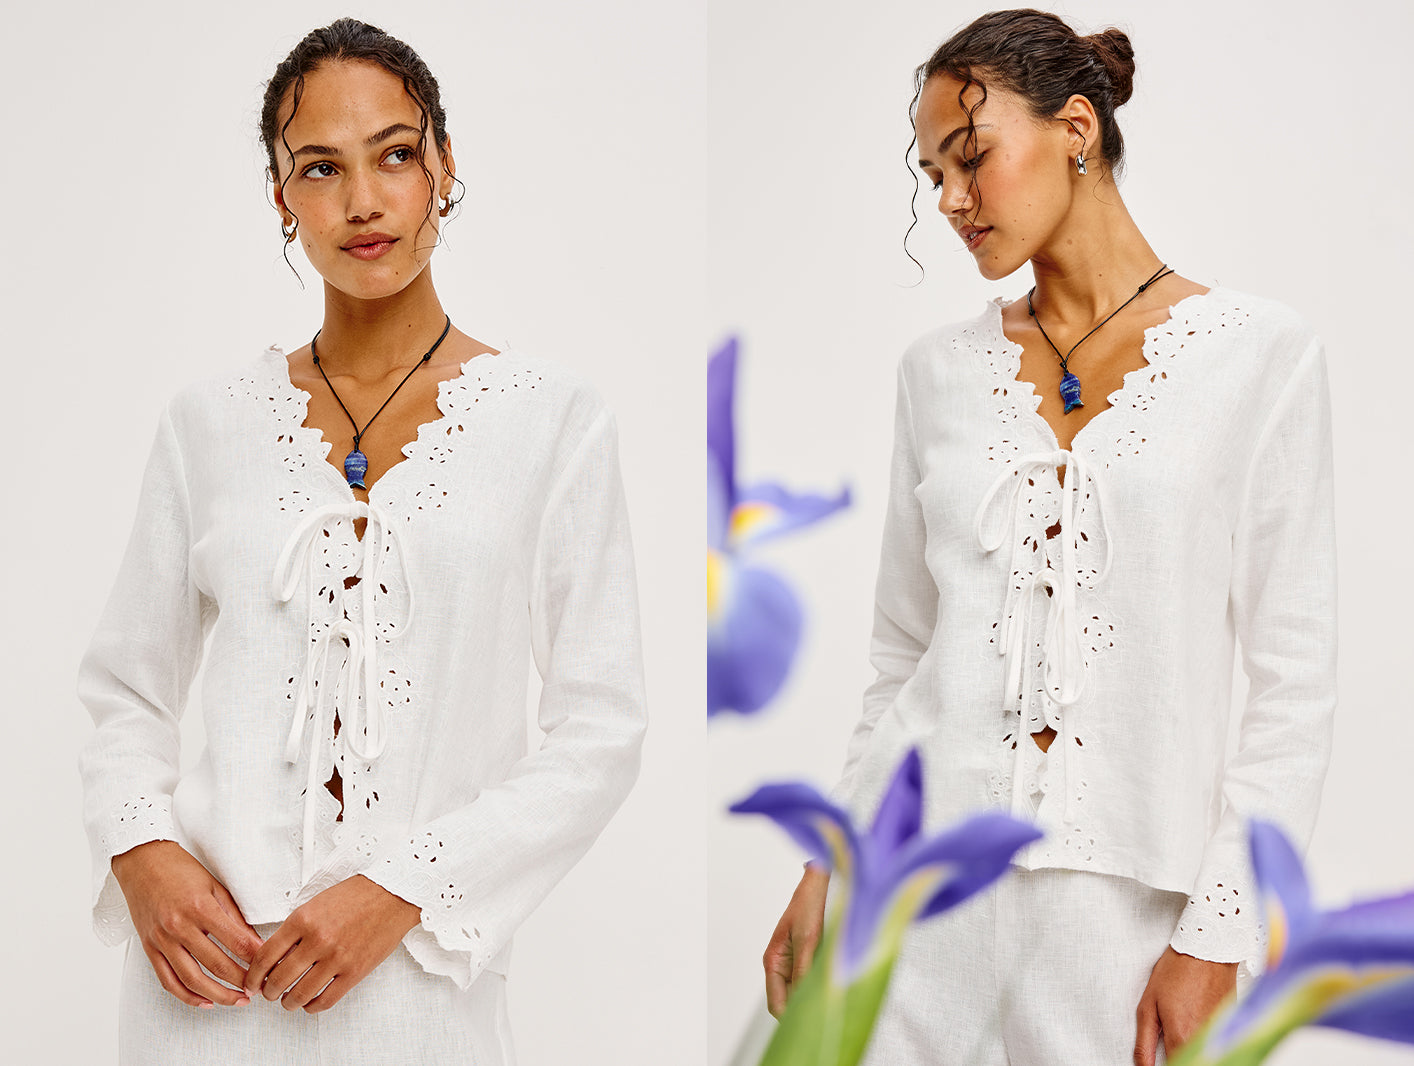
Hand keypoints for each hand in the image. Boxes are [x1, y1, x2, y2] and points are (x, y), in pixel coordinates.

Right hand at [111, 839, 263, 1008]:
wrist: (142, 862)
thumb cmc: (180, 870)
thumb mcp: (215, 887)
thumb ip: (234, 917)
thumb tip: (255, 942)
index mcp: (201, 908)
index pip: (236, 942)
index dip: (256, 959)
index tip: (270, 966)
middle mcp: (179, 926)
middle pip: (216, 965)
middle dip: (241, 981)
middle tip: (257, 988)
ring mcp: (162, 940)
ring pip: (191, 980)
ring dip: (217, 995)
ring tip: (236, 1000)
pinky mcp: (149, 948)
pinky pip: (168, 981)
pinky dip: (186, 996)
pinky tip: (204, 1001)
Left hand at [244, 874, 420, 1012]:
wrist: (393, 894)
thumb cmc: (357, 895)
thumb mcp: (316, 903)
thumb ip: (295, 928)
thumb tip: (274, 957)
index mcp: (302, 919)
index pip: (265, 957)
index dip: (253, 976)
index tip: (252, 983)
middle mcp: (317, 940)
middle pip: (278, 979)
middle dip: (269, 991)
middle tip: (269, 992)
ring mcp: (337, 958)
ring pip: (299, 995)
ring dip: (288, 1002)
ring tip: (288, 1000)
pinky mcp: (355, 971)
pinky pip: (326, 1000)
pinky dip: (312, 1007)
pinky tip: (310, 1002)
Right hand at [764, 865, 829, 1017]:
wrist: (823, 883)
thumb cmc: (810, 904)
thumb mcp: (807, 939)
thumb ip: (804, 971)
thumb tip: (805, 1001)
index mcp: (773, 961)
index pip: (777, 1004)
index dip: (790, 1019)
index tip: (808, 1028)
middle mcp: (784, 966)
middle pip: (790, 1002)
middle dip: (804, 1010)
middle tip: (824, 1019)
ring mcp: (798, 963)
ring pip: (804, 994)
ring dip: (816, 997)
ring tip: (833, 1001)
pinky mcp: (813, 959)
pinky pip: (815, 982)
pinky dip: (824, 986)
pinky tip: (837, 986)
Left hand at [1134, 947, 1237, 1064]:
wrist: (1206, 951)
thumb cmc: (1177, 971)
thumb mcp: (1148, 1005)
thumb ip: (1144, 1043)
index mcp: (1182, 1038)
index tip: (1158, 1064)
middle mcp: (1204, 1041)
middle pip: (1191, 1062)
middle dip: (1179, 1057)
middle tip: (1170, 1041)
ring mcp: (1219, 1035)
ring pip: (1203, 1055)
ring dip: (1192, 1051)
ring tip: (1183, 1027)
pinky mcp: (1229, 1027)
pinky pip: (1215, 1044)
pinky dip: (1205, 1042)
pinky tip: (1196, 1022)